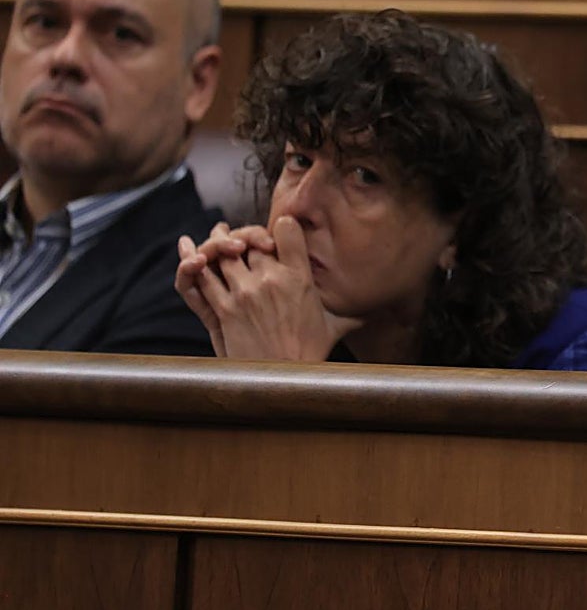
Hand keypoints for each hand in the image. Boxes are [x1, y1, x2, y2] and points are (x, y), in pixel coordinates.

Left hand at [177, 217, 361, 360]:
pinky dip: (194, 267)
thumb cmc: (309, 356)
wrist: (283, 382)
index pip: (285, 229)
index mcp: (300, 278)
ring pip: (221, 252)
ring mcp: (245, 293)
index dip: (279, 227)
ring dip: (215, 246)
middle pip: (249, 238)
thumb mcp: (332, 328)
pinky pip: (202, 277)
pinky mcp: (224, 309)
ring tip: (215, 245)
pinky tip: (194, 262)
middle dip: (242, 236)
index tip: (277, 233)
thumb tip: (369, 315)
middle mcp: (271, 279)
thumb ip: (348, 316)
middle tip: (238, 242)